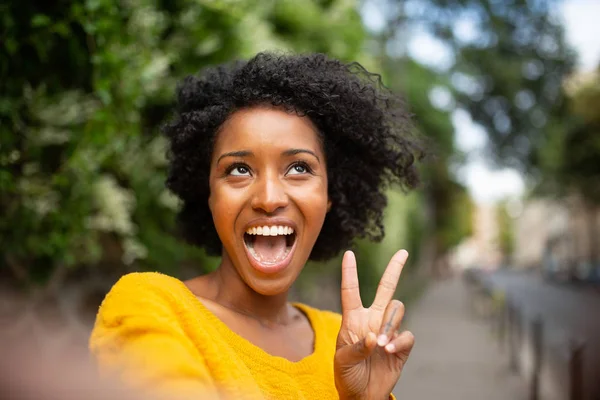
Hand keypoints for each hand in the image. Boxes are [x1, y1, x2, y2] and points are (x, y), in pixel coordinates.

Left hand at [334, 250, 414, 399]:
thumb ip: (357, 347)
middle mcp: (372, 320)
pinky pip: (407, 334)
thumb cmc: (347, 375)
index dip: (350, 273)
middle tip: (403, 252)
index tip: (349, 254)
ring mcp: (388, 331)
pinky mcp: (401, 345)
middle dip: (395, 269)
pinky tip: (390, 351)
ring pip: (398, 310)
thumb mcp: (343, 361)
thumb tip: (375, 336)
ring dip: (391, 324)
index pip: (351, 291)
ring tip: (382, 344)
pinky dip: (399, 341)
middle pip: (386, 288)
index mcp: (353, 319)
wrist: (362, 396)